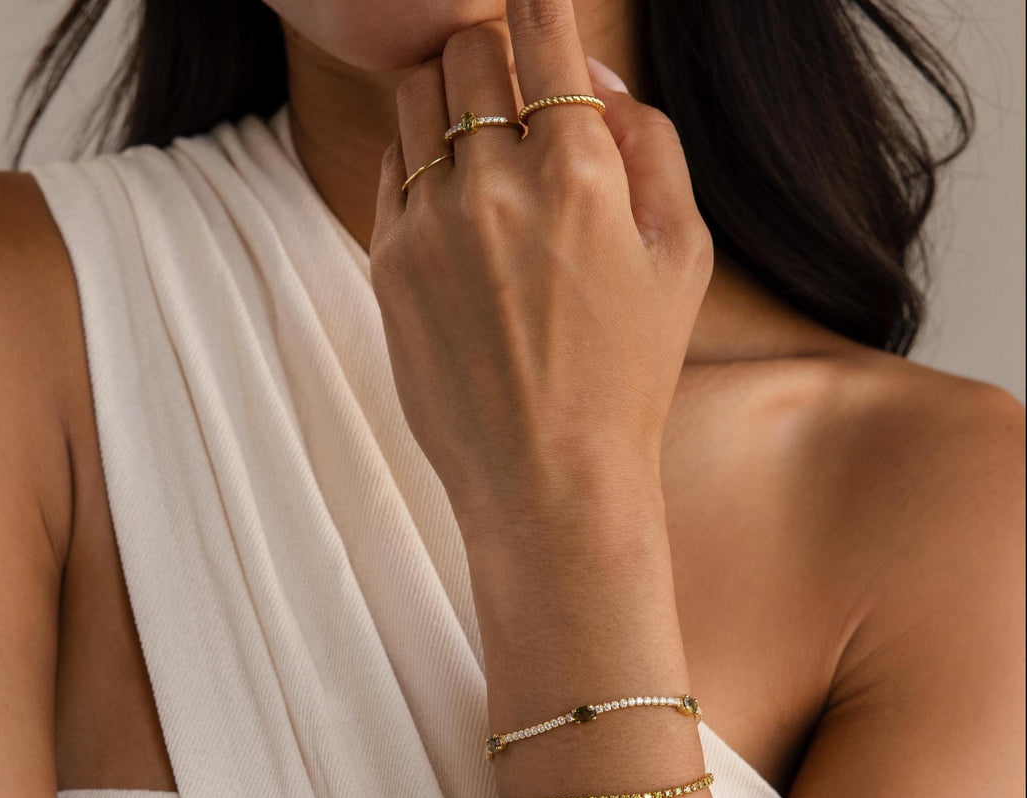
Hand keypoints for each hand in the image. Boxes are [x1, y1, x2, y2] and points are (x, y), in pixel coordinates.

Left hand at [369, 0, 712, 539]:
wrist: (548, 479)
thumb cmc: (627, 372)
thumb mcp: (681, 254)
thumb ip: (650, 141)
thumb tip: (592, 75)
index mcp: (578, 172)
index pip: (538, 26)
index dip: (535, 2)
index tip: (532, 7)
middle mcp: (493, 185)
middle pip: (464, 50)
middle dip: (492, 57)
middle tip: (516, 98)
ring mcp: (429, 225)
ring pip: (414, 99)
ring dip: (448, 102)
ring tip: (483, 151)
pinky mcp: (387, 264)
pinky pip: (393, 168)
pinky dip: (421, 163)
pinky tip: (456, 208)